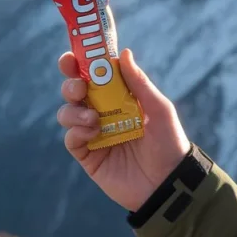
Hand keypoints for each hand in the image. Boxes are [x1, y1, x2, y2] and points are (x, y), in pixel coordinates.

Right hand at [56, 48, 191, 211]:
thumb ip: (139, 83)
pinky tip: (92, 133)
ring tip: (93, 118)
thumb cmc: (169, 143)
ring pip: (67, 112)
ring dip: (73, 110)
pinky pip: (70, 138)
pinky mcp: (88, 156)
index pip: (94, 75)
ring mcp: (93, 134)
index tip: (72, 56)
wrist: (167, 183)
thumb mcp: (158, 109)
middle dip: (70, 84)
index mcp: (119, 97)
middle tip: (79, 86)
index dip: (80, 63)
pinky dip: (76, 131)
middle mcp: (102, 112)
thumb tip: (123, 53)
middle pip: (74, 90)